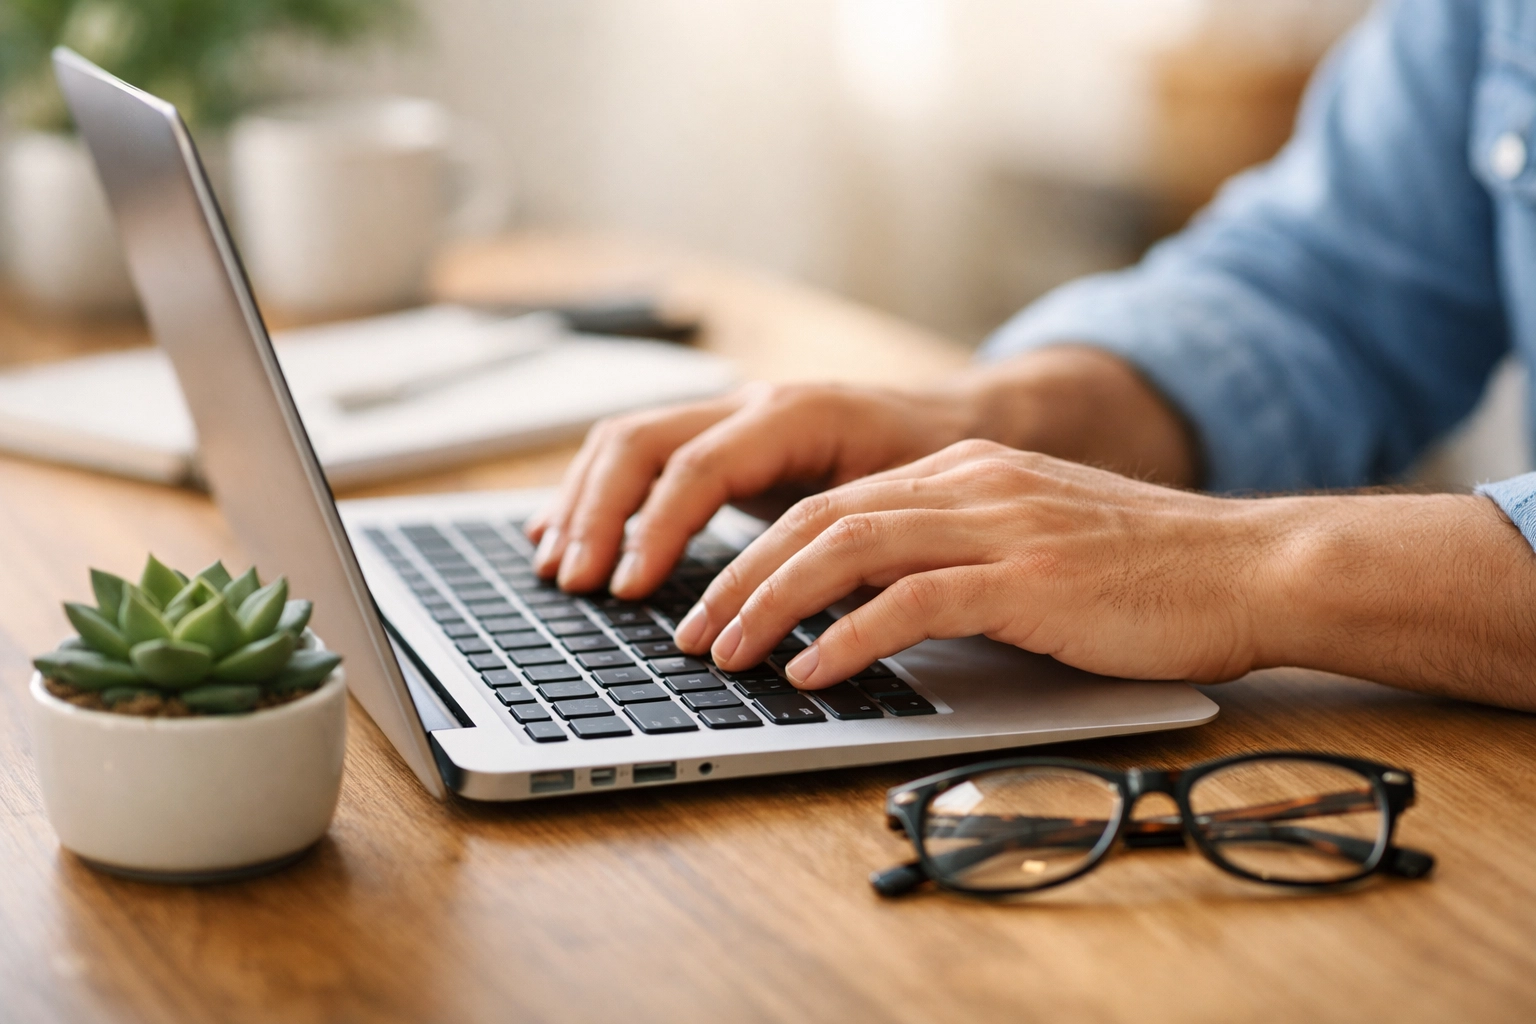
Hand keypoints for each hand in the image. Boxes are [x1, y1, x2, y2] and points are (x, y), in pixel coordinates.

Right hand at [524, 382, 975, 594]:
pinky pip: (638, 453)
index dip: (655, 527)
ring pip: (627, 440)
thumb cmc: (937, 468)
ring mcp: (727, 416)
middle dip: (598, 513)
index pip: (699, 465)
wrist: (955, 422)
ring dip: (584, 503)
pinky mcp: (717, 439)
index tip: (628, 587)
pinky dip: (594, 493)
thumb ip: (847, 546)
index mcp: (795, 415)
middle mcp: (750, 405)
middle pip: (642, 441)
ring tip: (555, 565)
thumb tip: (789, 611)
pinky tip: (562, 530)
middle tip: (575, 582)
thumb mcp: (905, 506)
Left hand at [674, 439, 1278, 687]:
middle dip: (742, 577)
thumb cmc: (1148, 574)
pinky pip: (910, 602)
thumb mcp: (1035, 545)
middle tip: (694, 632)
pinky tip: (811, 671)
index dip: (761, 552)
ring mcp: (997, 525)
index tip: (716, 600)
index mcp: (966, 473)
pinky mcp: (1026, 577)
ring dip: (772, 605)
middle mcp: (970, 484)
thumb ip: (959, 560)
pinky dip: (847, 636)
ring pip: (847, 548)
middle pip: (819, 518)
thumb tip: (878, 612)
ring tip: (727, 654)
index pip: (833, 502)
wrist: (1249, 568)